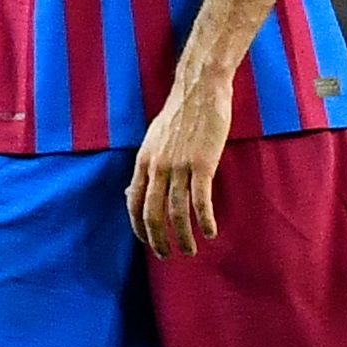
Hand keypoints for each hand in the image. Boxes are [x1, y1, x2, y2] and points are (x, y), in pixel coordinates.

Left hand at [127, 73, 233, 256]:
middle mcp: (157, 167)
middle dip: (159, 239)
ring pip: (177, 211)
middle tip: (168, 255)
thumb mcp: (154, 140)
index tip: (149, 243)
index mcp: (144, 162)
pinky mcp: (202, 164)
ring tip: (192, 250)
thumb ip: (147, 165)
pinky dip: (205, 220)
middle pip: (153, 213)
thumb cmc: (181, 114)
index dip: (140, 228)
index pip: (135, 204)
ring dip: (183, 235)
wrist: (200, 91)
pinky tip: (211, 232)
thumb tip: (136, 188)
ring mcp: (179, 166)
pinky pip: (201, 199)